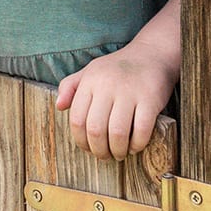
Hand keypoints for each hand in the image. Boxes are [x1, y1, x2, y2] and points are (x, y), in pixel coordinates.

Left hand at [54, 46, 176, 159]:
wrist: (151, 54)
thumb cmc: (117, 68)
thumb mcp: (90, 71)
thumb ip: (70, 87)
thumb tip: (59, 107)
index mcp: (90, 81)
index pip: (77, 119)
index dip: (80, 141)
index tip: (88, 149)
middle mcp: (107, 86)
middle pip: (96, 130)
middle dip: (99, 150)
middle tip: (105, 156)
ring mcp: (129, 92)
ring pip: (118, 133)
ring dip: (118, 150)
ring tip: (119, 153)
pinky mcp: (150, 99)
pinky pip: (142, 130)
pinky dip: (137, 144)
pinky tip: (134, 146)